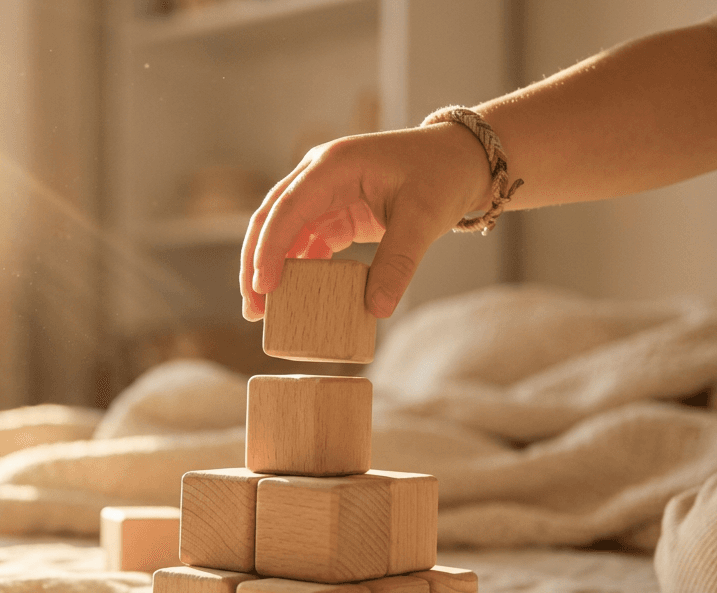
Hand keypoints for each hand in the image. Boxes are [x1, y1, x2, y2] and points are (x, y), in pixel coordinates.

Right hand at [240, 123, 490, 320]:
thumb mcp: (424, 218)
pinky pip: (305, 241)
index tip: (263, 287)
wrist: (462, 158)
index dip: (269, 248)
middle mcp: (319, 175)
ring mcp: (323, 193)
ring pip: (282, 232)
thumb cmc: (442, 174)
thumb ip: (398, 262)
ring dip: (271, 269)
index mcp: (334, 165)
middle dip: (257, 263)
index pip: (288, 208)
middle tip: (253, 308)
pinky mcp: (334, 211)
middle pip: (271, 219)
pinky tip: (296, 295)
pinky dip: (297, 268)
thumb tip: (376, 309)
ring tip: (264, 310)